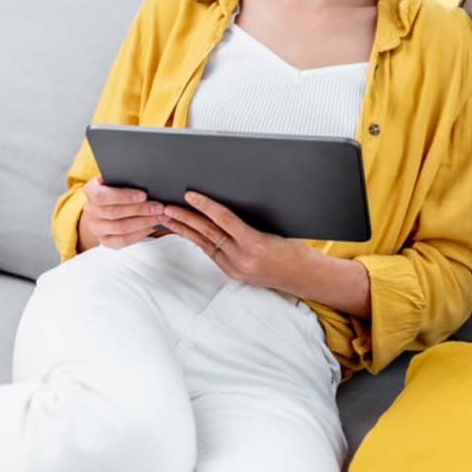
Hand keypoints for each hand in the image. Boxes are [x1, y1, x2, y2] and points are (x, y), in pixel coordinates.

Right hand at [80, 176, 164, 249]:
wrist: (105, 206)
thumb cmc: (114, 190)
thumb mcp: (115, 180)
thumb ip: (123, 178)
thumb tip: (141, 178)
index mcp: (91, 191)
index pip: (102, 195)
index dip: (123, 196)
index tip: (143, 195)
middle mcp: (90, 210)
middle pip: (114, 213)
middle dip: (140, 210)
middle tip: (158, 207)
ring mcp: (96, 227)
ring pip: (120, 228)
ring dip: (143, 222)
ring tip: (158, 217)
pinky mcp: (105, 240)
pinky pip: (122, 241)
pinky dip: (139, 234)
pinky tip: (150, 227)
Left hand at [161, 190, 304, 289]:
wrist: (303, 276)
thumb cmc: (295, 249)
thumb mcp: (277, 227)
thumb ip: (252, 218)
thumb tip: (229, 199)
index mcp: (255, 244)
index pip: (223, 219)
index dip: (205, 205)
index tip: (190, 194)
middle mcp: (242, 258)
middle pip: (207, 232)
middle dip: (185, 218)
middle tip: (167, 206)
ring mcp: (235, 268)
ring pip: (204, 244)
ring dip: (184, 230)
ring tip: (167, 218)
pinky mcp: (232, 273)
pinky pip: (210, 253)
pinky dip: (197, 240)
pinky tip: (186, 231)